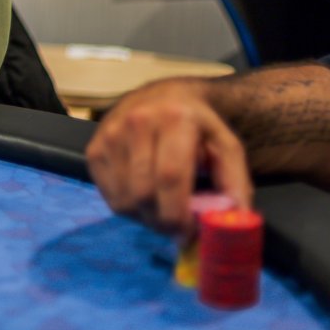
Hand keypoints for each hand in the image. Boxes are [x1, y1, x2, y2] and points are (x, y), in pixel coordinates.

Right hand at [84, 78, 252, 237]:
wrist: (162, 96)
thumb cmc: (197, 126)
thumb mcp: (226, 146)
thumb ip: (235, 183)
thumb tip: (236, 222)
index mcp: (174, 119)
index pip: (170, 177)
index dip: (179, 214)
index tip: (191, 233)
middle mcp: (136, 122)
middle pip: (144, 194)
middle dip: (163, 222)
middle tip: (179, 229)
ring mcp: (110, 136)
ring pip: (125, 200)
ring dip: (146, 218)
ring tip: (164, 210)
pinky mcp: (94, 149)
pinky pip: (110, 197)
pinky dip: (130, 209)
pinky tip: (145, 198)